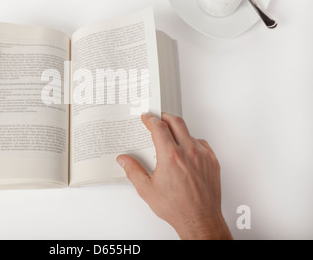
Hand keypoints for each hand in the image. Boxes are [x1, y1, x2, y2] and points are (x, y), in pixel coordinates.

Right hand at [117, 112, 231, 239]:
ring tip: (171, 137)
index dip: (151, 120)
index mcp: (171, 156)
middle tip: (158, 118)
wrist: (200, 220)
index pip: (159, 128)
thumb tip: (124, 160)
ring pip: (189, 133)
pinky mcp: (212, 161)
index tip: (147, 118)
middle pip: (176, 122)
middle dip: (164, 117)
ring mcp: (203, 155)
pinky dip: (192, 142)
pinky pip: (201, 144)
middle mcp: (188, 152)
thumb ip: (133, 171)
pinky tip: (186, 150)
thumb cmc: (177, 207)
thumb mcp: (147, 190)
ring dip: (178, 131)